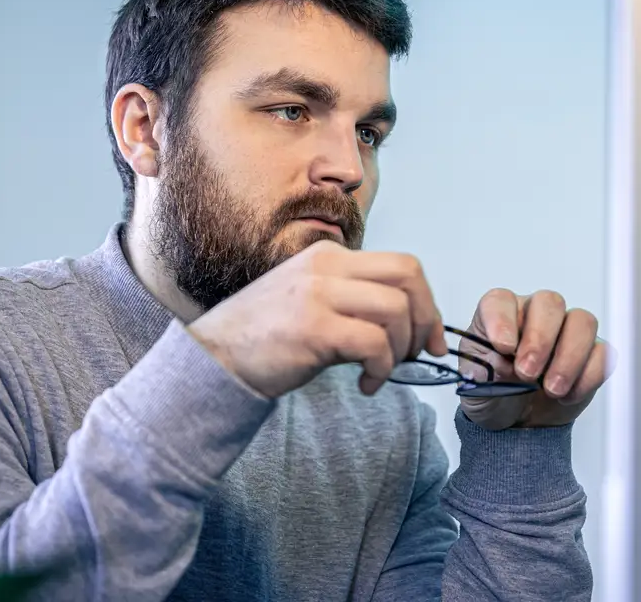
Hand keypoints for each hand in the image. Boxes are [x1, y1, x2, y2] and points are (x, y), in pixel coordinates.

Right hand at [186, 240, 448, 398]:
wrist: (212, 361)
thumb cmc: (263, 339)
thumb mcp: (310, 300)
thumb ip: (351, 299)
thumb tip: (407, 321)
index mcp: (327, 256)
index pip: (401, 265)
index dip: (426, 303)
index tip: (428, 338)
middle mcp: (325, 266)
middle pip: (409, 276)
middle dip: (426, 319)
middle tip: (418, 353)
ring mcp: (318, 294)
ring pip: (396, 310)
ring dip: (401, 350)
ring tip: (382, 372)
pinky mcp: (314, 327)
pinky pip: (375, 344)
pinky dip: (382, 370)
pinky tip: (366, 385)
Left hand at [459, 288, 611, 428]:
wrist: (513, 419)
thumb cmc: (492, 392)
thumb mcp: (475, 385)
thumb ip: (486, 370)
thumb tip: (507, 365)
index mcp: (499, 315)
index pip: (500, 301)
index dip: (502, 320)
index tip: (502, 347)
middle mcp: (534, 315)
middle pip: (549, 303)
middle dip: (540, 340)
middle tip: (527, 373)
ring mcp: (566, 331)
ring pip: (582, 322)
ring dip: (568, 358)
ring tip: (550, 389)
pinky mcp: (590, 354)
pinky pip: (602, 353)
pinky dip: (587, 377)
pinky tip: (567, 395)